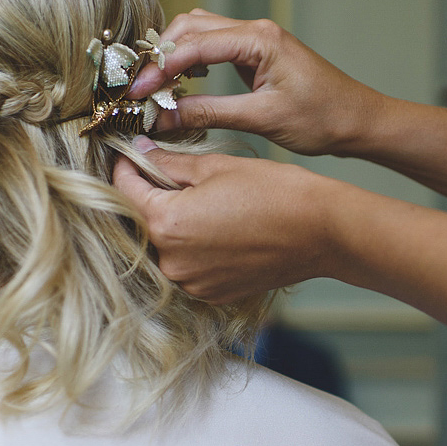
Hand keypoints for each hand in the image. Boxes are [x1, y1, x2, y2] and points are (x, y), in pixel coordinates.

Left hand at [113, 138, 340, 302]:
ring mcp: (192, 282)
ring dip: (174, 224)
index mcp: (166, 222)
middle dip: (152, 196)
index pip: (125, 189)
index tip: (129, 154)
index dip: (126, 167)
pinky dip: (195, 247)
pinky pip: (189, 266)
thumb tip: (140, 152)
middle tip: (169, 173)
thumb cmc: (275, 192)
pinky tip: (220, 227)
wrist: (321, 231)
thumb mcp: (216, 166)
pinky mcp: (212, 293)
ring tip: (204, 203)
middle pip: (143, 221)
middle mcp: (172, 260)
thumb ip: (169, 162)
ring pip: (167, 245)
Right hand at [129, 9, 384, 155]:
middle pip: (189, 28)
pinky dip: (191, 60)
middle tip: (139, 90)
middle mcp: (256, 30)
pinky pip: (213, 46)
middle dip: (159, 57)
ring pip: (198, 33)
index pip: (193, 45)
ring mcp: (256, 39)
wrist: (359, 121)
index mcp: (259, 39)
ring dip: (173, 56)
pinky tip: (182, 83)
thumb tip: (165, 118)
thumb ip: (209, 114)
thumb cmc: (323, 118)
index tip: (137, 93)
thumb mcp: (261, 119)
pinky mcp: (256, 53)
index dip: (160, 69)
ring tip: (155, 87)